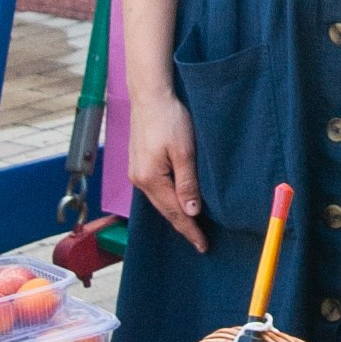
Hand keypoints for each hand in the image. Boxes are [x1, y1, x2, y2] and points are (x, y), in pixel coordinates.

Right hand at [129, 85, 208, 252]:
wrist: (150, 96)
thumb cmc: (169, 118)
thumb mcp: (184, 151)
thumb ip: (187, 183)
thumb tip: (191, 212)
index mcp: (150, 179)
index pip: (174, 213)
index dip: (190, 230)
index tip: (203, 245)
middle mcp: (139, 179)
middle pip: (165, 210)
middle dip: (183, 226)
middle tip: (200, 242)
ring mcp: (137, 172)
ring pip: (160, 201)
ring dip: (175, 213)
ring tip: (191, 227)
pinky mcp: (139, 164)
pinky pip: (156, 190)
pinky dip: (168, 199)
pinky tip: (177, 203)